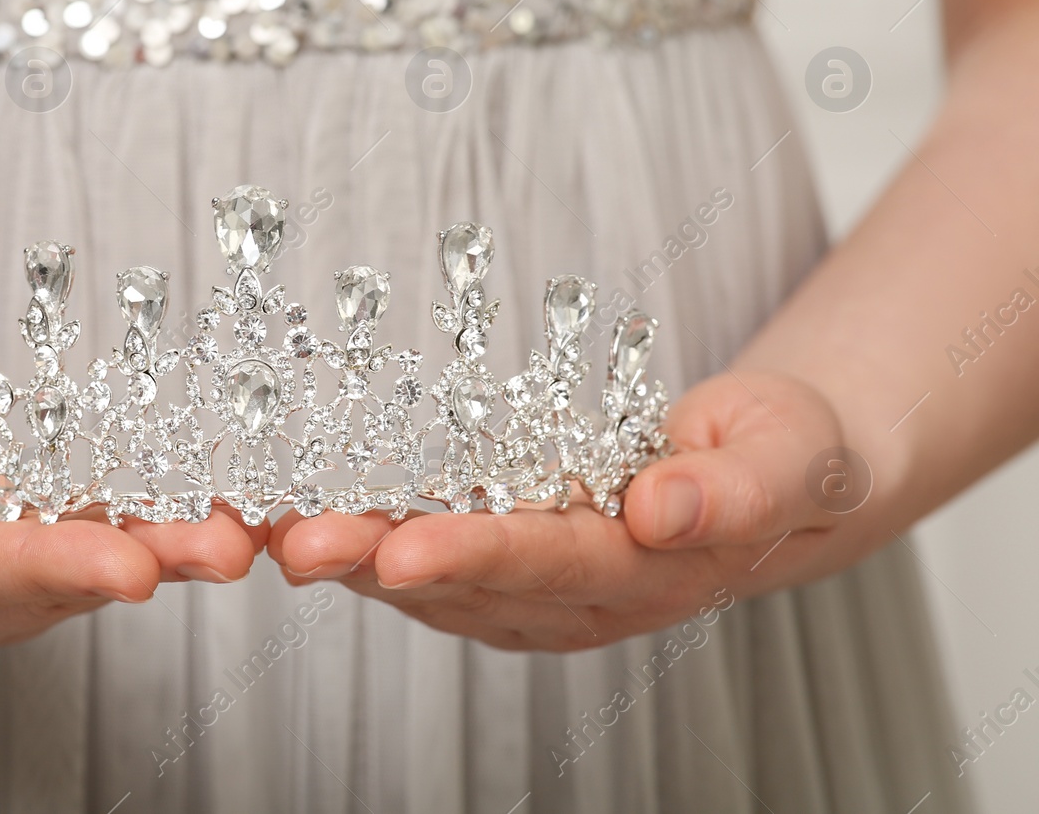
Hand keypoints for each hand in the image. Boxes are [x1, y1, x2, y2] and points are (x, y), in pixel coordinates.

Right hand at [0, 372, 265, 667]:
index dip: (53, 566)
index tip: (131, 564)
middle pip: (52, 581)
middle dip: (146, 561)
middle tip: (231, 547)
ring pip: (85, 560)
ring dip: (169, 543)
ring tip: (249, 525)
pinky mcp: (10, 541)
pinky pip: (86, 528)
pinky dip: (151, 514)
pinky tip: (215, 497)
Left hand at [266, 371, 889, 650]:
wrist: (774, 476)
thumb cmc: (786, 456)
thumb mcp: (789, 456)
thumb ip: (735, 489)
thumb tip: (662, 509)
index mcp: (645, 574)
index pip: (545, 564)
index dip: (471, 555)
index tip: (399, 546)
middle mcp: (575, 598)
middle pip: (461, 581)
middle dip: (372, 560)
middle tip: (292, 540)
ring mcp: (533, 591)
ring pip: (424, 578)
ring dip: (345, 554)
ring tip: (266, 525)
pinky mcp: (504, 567)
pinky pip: (421, 555)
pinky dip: (359, 536)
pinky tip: (301, 512)